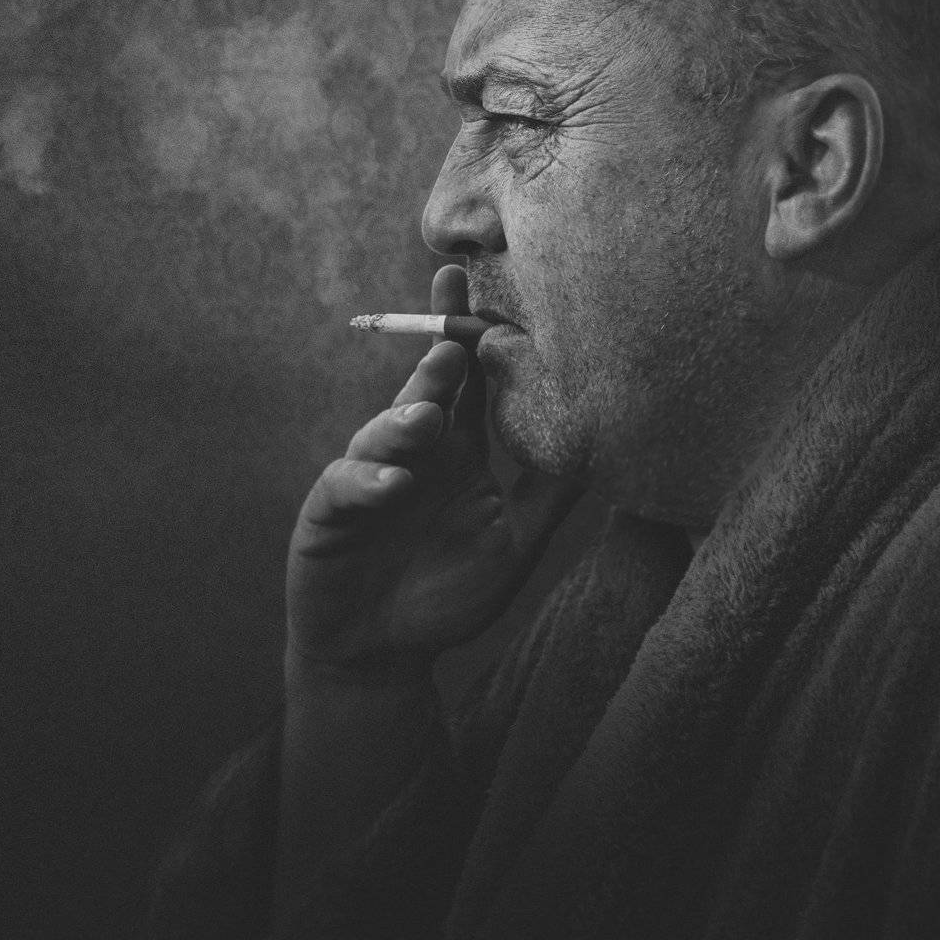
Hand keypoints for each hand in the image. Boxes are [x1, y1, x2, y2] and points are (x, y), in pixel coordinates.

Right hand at [286, 264, 581, 682]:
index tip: (481, 286)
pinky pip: (348, 487)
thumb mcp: (514, 543)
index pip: (469, 382)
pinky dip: (370, 482)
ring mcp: (368, 477)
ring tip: (429, 417)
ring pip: (384, 434)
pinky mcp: (331, 512)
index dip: (473, 336)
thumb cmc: (448, 593)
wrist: (383, 653)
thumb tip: (609, 444)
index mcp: (457, 451)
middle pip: (424, 393)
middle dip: (437, 362)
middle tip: (456, 338)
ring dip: (404, 422)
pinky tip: (395, 486)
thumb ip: (549, 494)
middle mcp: (413, 452)